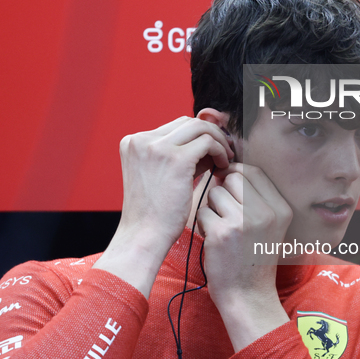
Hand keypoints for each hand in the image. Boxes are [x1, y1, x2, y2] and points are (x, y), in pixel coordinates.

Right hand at [94, 117, 233, 296]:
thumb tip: (208, 142)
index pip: (175, 127)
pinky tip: (223, 167)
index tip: (213, 149)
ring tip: (226, 160)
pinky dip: (220, 151)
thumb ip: (178, 156)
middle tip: (225, 151)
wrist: (144, 236)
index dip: (198, 136)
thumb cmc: (154, 213)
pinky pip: (207, 142)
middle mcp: (141, 140)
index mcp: (133, 142)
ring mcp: (156, 147)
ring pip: (200, 128)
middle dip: (210, 134)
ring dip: (218, 141)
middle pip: (187, 122)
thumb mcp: (160, 176)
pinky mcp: (175, 158)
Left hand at [197, 163, 292, 350]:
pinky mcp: (222, 232)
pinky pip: (203, 211)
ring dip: (212, 208)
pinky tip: (213, 239)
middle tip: (224, 212)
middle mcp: (266, 213)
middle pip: (234, 178)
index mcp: (281, 208)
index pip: (255, 172)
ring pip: (216, 193)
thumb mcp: (271, 226)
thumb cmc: (254, 257)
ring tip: (220, 228)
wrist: (248, 295)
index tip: (227, 182)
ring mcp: (244, 222)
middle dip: (223, 190)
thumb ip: (257, 198)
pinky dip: (203, 224)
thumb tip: (228, 169)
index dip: (236, 171)